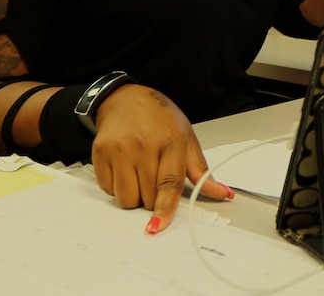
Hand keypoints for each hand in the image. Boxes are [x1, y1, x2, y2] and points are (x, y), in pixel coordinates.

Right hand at [90, 84, 232, 233]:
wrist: (125, 98)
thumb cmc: (159, 118)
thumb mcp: (186, 137)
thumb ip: (201, 170)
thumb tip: (222, 193)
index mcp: (171, 141)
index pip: (169, 183)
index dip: (165, 208)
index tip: (158, 225)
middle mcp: (144, 145)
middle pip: (146, 196)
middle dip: (151, 198)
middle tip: (153, 179)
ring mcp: (120, 148)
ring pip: (125, 197)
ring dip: (133, 196)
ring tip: (138, 175)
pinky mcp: (100, 151)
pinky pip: (107, 188)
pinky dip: (116, 187)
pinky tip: (123, 168)